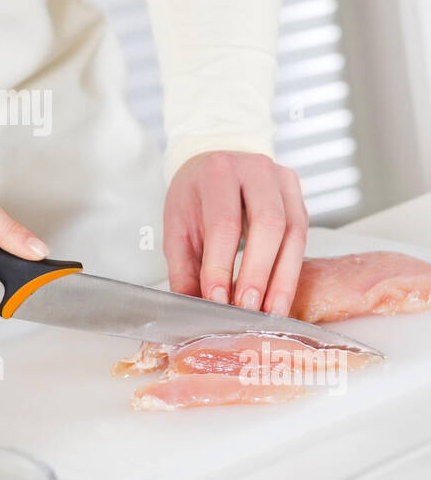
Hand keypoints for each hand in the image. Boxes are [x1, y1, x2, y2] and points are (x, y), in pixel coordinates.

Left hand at [163, 151, 308, 316]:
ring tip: (269, 313)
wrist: (212, 166)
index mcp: (217, 171)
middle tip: (247, 308)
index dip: (221, 265)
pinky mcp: (298, 197)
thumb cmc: (194, 198)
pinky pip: (301, 237)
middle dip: (258, 273)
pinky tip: (279, 297)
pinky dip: (290, 272)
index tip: (217, 299)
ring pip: (292, 233)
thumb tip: (192, 311)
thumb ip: (184, 270)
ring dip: (282, 279)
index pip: (224, 223)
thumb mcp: (178, 229)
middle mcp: (255, 170)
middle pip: (267, 224)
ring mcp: (282, 182)